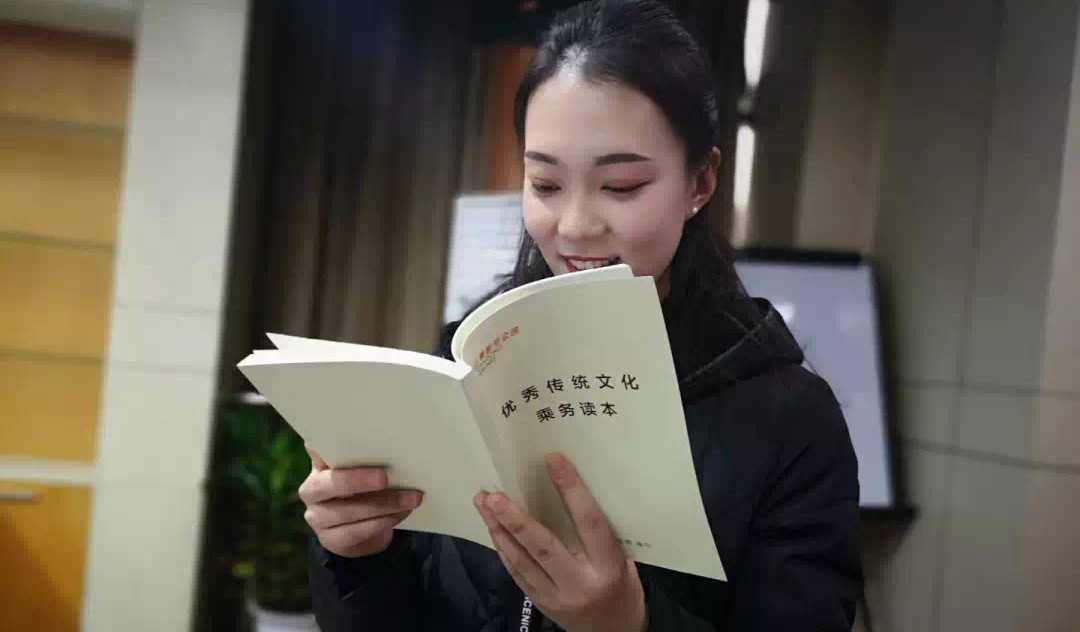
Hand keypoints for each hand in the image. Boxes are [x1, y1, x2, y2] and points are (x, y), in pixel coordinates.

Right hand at [299, 445, 422, 557]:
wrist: (352, 529)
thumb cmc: (359, 489)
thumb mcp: (358, 469)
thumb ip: (361, 455)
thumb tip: (380, 428)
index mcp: (317, 466)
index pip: (318, 451)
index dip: (331, 448)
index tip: (352, 440)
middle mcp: (310, 491)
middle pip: (332, 484)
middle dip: (359, 480)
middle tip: (385, 477)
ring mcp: (317, 518)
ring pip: (349, 512)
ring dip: (385, 504)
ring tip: (412, 498)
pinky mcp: (331, 540)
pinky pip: (358, 532)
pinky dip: (383, 522)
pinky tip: (402, 513)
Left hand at [473, 453, 646, 631]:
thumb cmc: (624, 592)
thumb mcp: (624, 562)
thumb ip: (600, 535)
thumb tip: (573, 493)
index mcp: (607, 567)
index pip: (588, 521)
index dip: (571, 489)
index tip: (553, 461)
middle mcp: (579, 582)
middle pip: (542, 545)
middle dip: (515, 518)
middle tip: (493, 494)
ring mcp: (556, 596)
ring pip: (521, 559)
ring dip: (499, 530)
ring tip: (483, 503)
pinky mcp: (540, 603)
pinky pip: (517, 572)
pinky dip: (503, 549)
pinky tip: (493, 529)